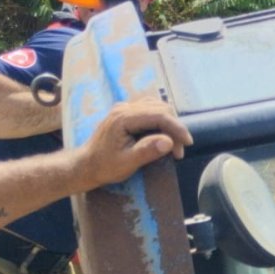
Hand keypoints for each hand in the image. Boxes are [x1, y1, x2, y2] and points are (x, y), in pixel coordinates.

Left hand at [72, 96, 191, 188]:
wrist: (86, 165)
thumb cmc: (105, 166)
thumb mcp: (127, 162)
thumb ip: (147, 150)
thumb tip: (169, 142)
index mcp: (123, 118)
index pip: (158, 115)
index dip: (177, 128)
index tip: (188, 143)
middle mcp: (124, 108)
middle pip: (160, 108)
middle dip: (175, 128)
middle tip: (178, 151)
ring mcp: (125, 108)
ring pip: (157, 107)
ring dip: (170, 124)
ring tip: (173, 145)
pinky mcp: (127, 113)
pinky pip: (151, 110)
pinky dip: (162, 121)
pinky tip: (164, 135)